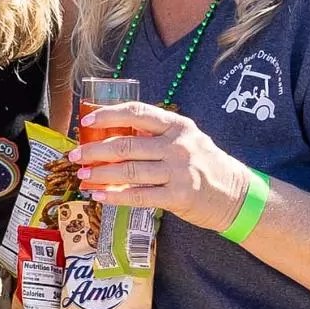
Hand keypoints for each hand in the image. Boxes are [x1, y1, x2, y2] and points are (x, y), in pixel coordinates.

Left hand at [65, 103, 256, 227]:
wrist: (234, 193)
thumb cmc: (204, 164)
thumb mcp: (186, 140)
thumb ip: (156, 135)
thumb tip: (113, 134)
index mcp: (177, 126)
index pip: (137, 112)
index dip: (108, 114)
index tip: (87, 121)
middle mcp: (178, 146)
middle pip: (126, 146)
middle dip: (95, 151)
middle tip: (75, 156)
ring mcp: (179, 172)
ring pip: (129, 171)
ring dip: (100, 174)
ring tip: (82, 176)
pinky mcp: (178, 197)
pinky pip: (138, 196)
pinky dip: (115, 196)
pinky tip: (98, 195)